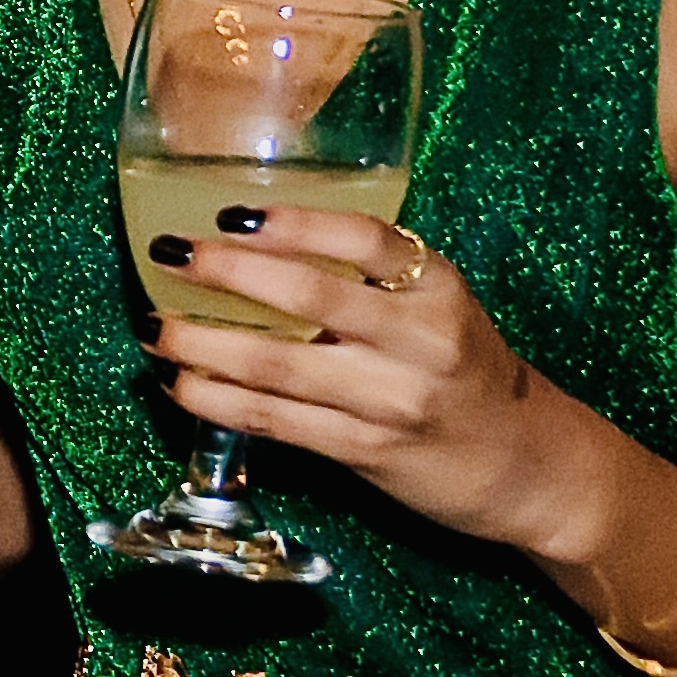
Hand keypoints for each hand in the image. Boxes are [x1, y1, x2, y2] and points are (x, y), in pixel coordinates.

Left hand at [143, 205, 601, 555]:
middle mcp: (419, 340)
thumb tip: (257, 246)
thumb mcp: (438, 309)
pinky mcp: (365, 452)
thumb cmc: (464, 372)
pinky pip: (276, 421)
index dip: (295, 222)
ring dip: (202, 344)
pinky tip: (180, 384)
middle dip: (226, 274)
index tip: (231, 213)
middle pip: (310, 296)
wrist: (524, 464)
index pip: (366, 237)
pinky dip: (219, 401)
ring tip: (152, 327)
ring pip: (278, 365)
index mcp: (438, 287)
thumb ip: (372, 280)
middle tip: (167, 255)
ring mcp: (391, 400)